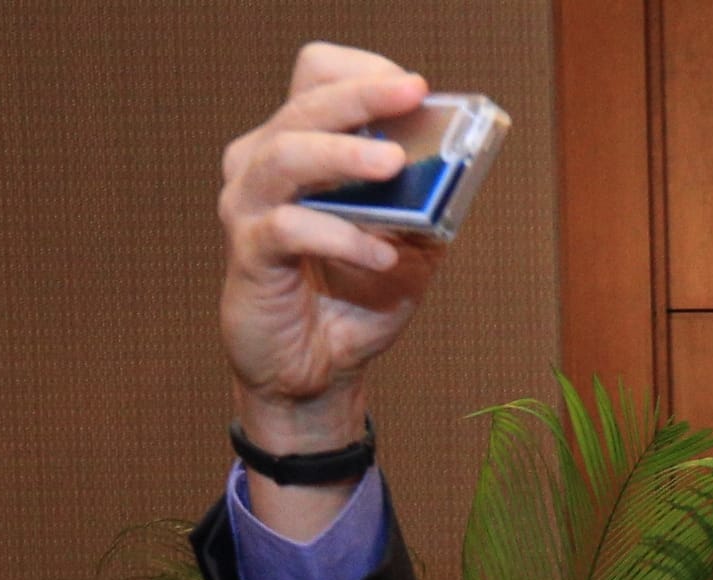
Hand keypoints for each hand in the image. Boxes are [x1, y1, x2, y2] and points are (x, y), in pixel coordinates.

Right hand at [217, 45, 448, 457]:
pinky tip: (382, 255)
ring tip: (393, 163)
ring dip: (343, 155)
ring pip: (286, 155)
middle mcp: (264, 164)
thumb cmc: (357, 296)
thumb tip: (462, 165)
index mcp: (300, 146)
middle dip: (362, 97)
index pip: (316, 78)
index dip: (362, 75)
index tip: (413, 86)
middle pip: (304, 106)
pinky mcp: (250, 254)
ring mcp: (250, 207)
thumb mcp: (412, 244)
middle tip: (410, 94)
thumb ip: (430, 203)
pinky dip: (343, 237)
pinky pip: (291, 229)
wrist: (317, 371)